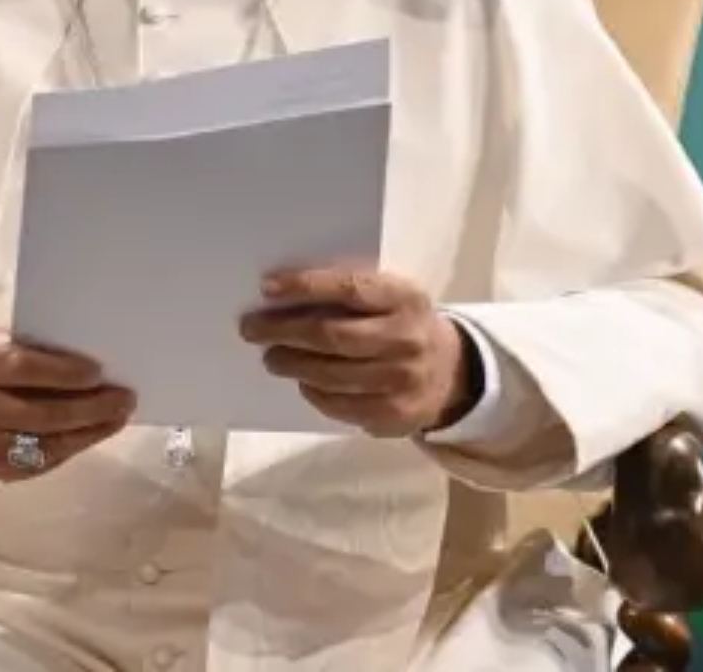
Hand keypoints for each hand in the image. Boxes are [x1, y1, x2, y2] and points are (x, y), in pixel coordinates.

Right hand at [0, 328, 135, 479]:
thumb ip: (35, 349)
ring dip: (89, 432)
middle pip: (40, 414)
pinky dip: (72, 448)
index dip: (63, 372)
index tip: (99, 371)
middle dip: (89, 408)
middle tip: (124, 398)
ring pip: (44, 445)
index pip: (23, 369)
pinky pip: (40, 463)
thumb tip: (94, 360)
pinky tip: (94, 434)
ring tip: (118, 418)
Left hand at [239, 268, 475, 437]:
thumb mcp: (391, 297)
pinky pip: (340, 405)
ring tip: (272, 356)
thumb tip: (283, 294)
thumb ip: (352, 292)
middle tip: (252, 328)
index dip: (306, 286)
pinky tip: (302, 381)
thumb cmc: (402, 323)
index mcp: (405, 298)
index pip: (350, 289)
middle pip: (332, 336)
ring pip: (331, 375)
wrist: (450, 371)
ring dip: (292, 364)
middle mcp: (407, 338)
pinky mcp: (393, 414)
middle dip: (284, 331)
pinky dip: (314, 392)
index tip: (267, 288)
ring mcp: (402, 380)